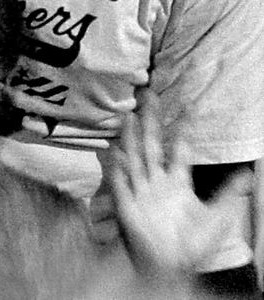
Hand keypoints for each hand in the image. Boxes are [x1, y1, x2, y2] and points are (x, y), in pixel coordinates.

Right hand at [109, 93, 249, 278]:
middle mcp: (158, 181)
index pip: (180, 151)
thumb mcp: (217, 218)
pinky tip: (113, 151)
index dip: (184, 131)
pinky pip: (121, 182)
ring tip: (130, 116)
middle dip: (152, 123)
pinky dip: (116, 167)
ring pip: (135, 158)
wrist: (169, 265)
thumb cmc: (191, 243)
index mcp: (178, 182)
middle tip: (149, 97)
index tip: (188, 108)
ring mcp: (141, 191)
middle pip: (153, 146)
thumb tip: (249, 174)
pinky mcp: (128, 204)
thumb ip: (229, 195)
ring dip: (131, 138)